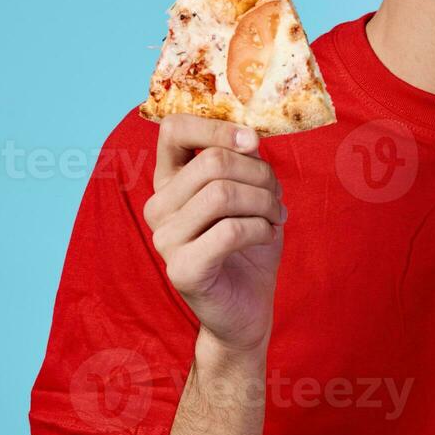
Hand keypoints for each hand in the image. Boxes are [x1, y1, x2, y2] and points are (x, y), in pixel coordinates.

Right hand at [144, 114, 286, 353]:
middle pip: (212, 161)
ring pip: (223, 193)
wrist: (247, 308)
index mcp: (170, 181)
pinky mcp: (182, 270)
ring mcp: (165, 240)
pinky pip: (230, 230)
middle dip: (259, 174)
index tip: (252, 142)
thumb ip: (243, 161)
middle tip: (276, 196)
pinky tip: (267, 236)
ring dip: (264, 202)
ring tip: (275, 216)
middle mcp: (158, 207)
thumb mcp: (250, 192)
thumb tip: (249, 138)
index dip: (216, 127)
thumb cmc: (248, 245)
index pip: (173, 129)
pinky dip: (261, 228)